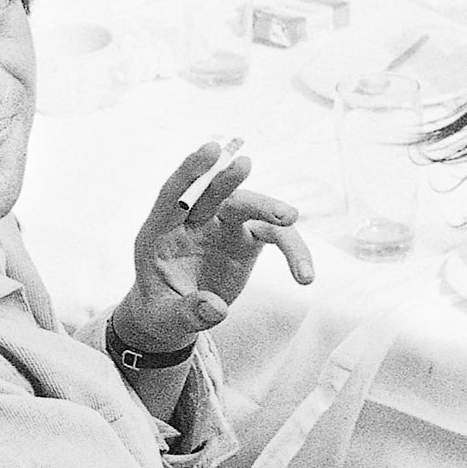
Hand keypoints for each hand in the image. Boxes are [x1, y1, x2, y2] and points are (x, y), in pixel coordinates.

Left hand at [114, 142, 315, 354]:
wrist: (176, 317)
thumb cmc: (162, 309)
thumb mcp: (165, 318)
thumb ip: (188, 312)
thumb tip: (216, 309)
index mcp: (162, 230)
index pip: (173, 194)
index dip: (189, 169)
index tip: (210, 149)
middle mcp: (195, 221)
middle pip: (213, 193)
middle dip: (228, 179)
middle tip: (245, 164)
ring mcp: (222, 227)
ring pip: (248, 208)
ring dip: (268, 208)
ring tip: (290, 218)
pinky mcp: (246, 240)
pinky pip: (273, 235)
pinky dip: (292, 250)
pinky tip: (305, 274)